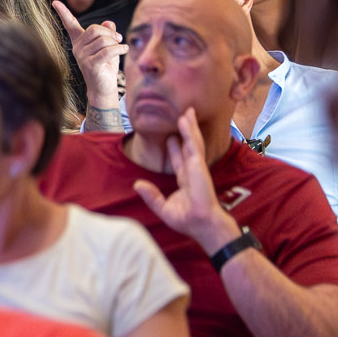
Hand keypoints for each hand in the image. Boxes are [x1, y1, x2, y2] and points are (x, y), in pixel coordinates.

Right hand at [53, 0, 124, 100]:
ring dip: (116, 43)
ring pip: (103, 40)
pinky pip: (108, 51)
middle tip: (119, 38)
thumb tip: (109, 22)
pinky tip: (125, 49)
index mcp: (79, 41)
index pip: (70, 24)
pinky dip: (119, 49)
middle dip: (110, 33)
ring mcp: (82, 57)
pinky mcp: (90, 65)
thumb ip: (107, 33)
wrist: (104, 88)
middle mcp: (77, 48)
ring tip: (121, 48)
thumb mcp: (108, 46)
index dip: (63, 12)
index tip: (55, 2)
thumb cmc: (106, 66)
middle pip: (95, 29)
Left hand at [132, 108, 238, 251]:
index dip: (175, 148)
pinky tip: (186, 120)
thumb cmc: (187, 220)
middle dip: (185, 132)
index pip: (178, 160)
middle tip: (182, 116)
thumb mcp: (163, 208)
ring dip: (189, 126)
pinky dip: (190, 131)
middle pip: (188, 146)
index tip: (171, 136)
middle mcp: (192, 171)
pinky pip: (193, 145)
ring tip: (186, 112)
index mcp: (185, 181)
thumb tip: (137, 184)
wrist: (200, 224)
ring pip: (192, 142)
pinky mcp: (199, 165)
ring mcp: (197, 167)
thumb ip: (151, 196)